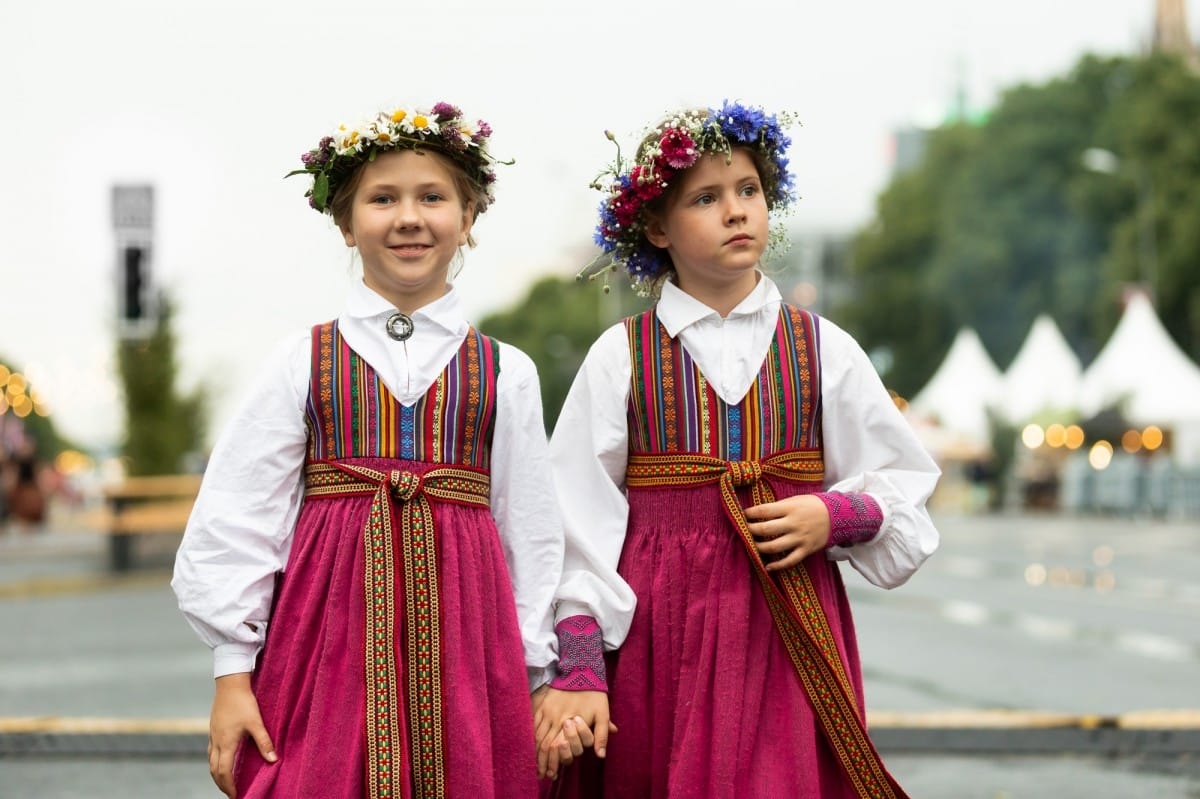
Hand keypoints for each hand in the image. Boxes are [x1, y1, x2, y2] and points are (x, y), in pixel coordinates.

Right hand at [209, 673, 276, 797]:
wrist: (229, 682)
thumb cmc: (243, 701)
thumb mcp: (256, 722)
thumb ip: (264, 742)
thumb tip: (273, 760)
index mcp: (226, 743)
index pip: (224, 772)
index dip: (229, 786)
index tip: (236, 795)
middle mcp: (216, 741)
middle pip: (214, 770)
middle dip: (221, 784)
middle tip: (230, 793)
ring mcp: (213, 734)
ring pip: (211, 760)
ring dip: (217, 773)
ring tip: (226, 780)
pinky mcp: (213, 727)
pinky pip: (211, 750)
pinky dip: (216, 761)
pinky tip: (223, 758)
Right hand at [532, 687, 615, 779]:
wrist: (581, 671)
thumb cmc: (594, 694)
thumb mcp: (602, 713)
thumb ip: (601, 735)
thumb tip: (601, 756)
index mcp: (569, 722)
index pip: (556, 748)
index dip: (553, 763)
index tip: (552, 774)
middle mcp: (555, 718)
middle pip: (544, 745)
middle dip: (542, 761)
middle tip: (542, 774)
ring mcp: (547, 711)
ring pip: (537, 736)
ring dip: (535, 752)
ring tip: (535, 764)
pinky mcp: (543, 705)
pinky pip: (533, 724)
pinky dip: (532, 737)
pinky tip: (532, 745)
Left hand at [743, 494, 830, 570]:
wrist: (838, 515)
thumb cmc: (812, 505)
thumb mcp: (796, 500)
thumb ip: (779, 507)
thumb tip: (758, 513)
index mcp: (790, 508)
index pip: (764, 511)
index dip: (750, 513)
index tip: (742, 515)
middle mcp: (794, 524)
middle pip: (765, 529)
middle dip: (751, 531)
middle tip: (744, 530)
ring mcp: (800, 538)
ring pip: (774, 547)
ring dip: (759, 548)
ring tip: (752, 546)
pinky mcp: (806, 549)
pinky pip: (790, 560)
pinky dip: (777, 565)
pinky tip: (767, 566)